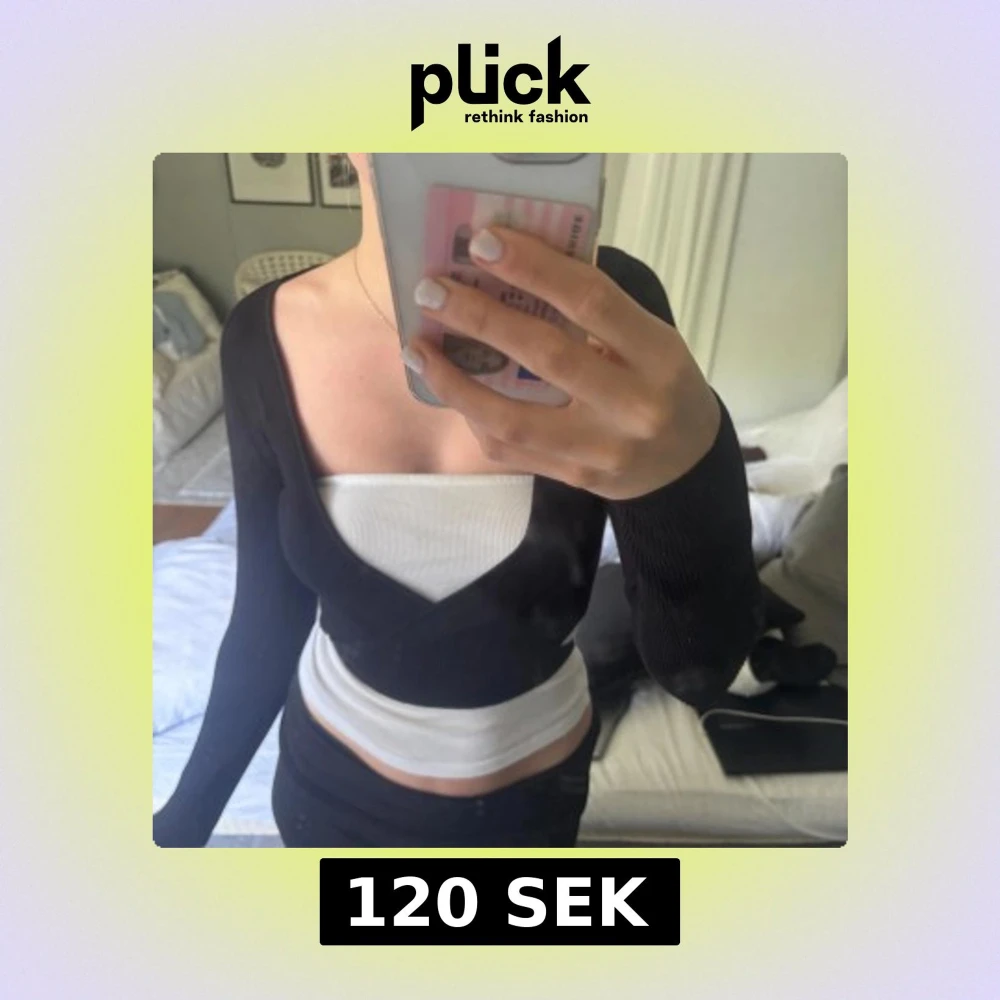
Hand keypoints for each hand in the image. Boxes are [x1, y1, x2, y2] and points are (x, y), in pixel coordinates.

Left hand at [405, 227, 721, 500]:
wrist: (683, 465)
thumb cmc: (659, 383)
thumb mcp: (649, 339)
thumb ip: (594, 312)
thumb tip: (514, 265)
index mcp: (656, 355)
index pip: (591, 300)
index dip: (534, 267)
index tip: (485, 242)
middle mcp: (631, 406)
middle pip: (545, 355)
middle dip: (480, 318)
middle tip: (432, 291)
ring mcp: (599, 450)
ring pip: (513, 418)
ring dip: (455, 381)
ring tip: (417, 348)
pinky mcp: (573, 479)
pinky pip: (509, 449)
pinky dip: (473, 415)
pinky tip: (448, 388)